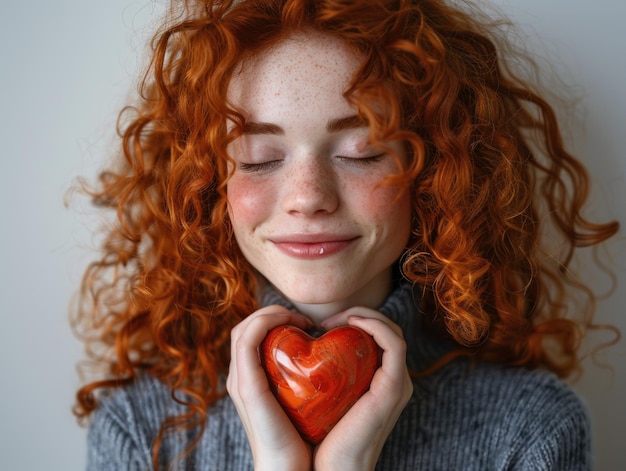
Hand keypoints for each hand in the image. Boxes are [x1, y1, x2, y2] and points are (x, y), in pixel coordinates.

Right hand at [226, 305, 312, 470]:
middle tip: (304, 321)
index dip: (275, 320)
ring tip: (300, 320)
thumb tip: (332, 364)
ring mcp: (240, 381)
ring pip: (245, 328)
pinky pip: (248, 340)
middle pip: (246, 327)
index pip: (252, 335)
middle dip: (273, 313)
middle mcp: (239, 378)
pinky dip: (267, 322)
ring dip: (271, 313)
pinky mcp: (246, 385)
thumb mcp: (304, 403)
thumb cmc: (304, 440)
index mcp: (250, 380)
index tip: (307, 326)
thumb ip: (306, 382)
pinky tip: (294, 325)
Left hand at [313, 308, 412, 470]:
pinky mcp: (394, 387)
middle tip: (322, 322)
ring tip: (332, 321)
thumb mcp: (316, 396)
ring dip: (364, 315)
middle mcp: (392, 380)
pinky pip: (394, 343)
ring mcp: (397, 383)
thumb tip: (296, 348)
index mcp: (377, 382)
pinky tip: (350, 323)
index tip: (317, 325)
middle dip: (356, 314)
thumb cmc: (315, 437)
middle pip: (384, 330)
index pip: (374, 337)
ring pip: (391, 331)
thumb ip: (318, 374)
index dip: (351, 320)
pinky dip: (375, 325)